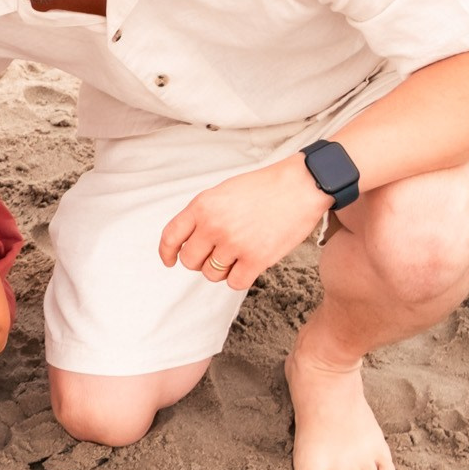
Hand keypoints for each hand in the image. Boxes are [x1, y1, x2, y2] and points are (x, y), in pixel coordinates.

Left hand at [159, 156, 332, 291]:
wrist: (301, 186)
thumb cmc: (265, 188)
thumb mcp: (222, 192)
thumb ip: (203, 214)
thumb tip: (189, 240)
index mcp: (202, 206)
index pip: (170, 237)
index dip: (167, 253)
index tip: (170, 261)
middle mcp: (213, 226)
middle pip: (190, 260)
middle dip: (200, 261)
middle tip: (217, 253)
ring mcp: (234, 243)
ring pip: (211, 274)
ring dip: (221, 270)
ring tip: (237, 255)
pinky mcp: (256, 259)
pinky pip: (235, 283)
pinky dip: (239, 278)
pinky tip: (248, 265)